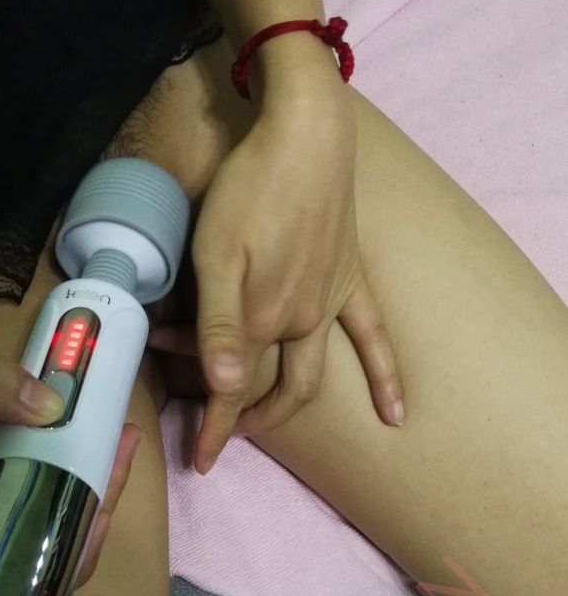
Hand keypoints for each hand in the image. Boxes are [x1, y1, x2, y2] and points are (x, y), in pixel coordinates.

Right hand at [0, 346, 140, 588]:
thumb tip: (54, 405)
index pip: (45, 552)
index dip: (88, 525)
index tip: (113, 477)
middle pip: (58, 536)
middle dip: (99, 491)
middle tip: (123, 440)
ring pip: (50, 513)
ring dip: (87, 476)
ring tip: (115, 433)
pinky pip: (35, 490)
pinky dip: (63, 463)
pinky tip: (83, 431)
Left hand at [162, 81, 402, 473]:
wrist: (307, 135)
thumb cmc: (249, 187)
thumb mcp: (216, 254)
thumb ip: (219, 324)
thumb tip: (224, 388)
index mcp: (261, 318)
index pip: (233, 391)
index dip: (214, 429)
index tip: (199, 460)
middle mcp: (298, 322)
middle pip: (271, 389)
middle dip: (243, 420)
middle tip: (217, 433)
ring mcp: (329, 304)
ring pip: (309, 373)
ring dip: (286, 405)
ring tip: (262, 423)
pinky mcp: (351, 282)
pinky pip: (373, 337)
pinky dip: (385, 376)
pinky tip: (396, 414)